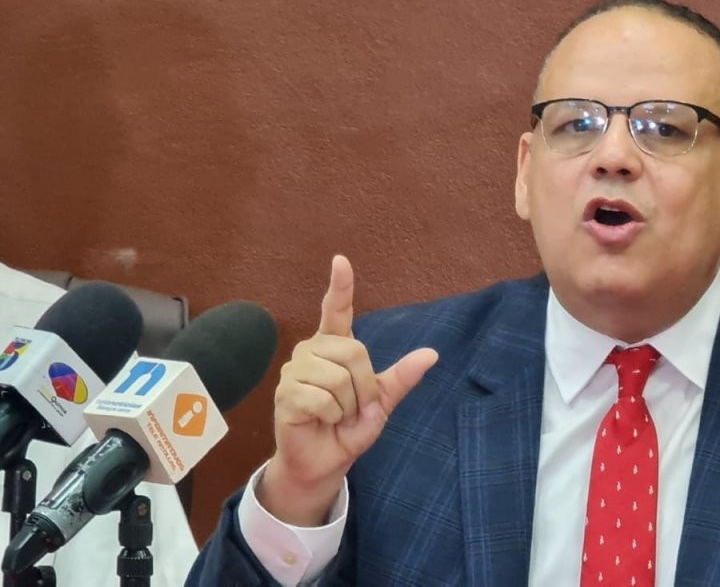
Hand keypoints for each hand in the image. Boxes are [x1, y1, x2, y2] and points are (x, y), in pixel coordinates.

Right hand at [258, 255, 438, 524]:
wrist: (324, 461)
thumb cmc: (350, 427)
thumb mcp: (382, 401)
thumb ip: (402, 377)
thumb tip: (432, 354)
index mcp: (335, 347)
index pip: (336, 310)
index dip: (340, 286)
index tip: (340, 260)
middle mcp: (312, 351)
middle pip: (354, 352)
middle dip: (365, 387)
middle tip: (356, 407)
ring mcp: (295, 371)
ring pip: (338, 378)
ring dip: (349, 405)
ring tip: (338, 416)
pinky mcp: (285, 394)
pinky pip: (322, 399)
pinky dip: (333, 417)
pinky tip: (323, 422)